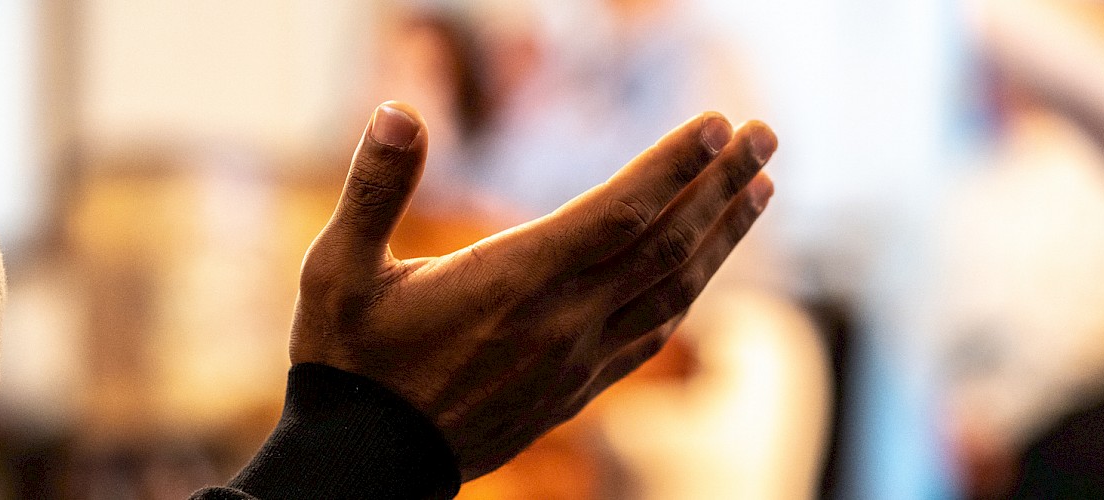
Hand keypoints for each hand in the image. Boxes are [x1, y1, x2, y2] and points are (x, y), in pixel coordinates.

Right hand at [289, 101, 775, 479]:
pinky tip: (707, 266)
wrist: (365, 466)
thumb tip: (398, 110)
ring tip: (761, 188)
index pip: (617, 214)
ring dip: (722, 236)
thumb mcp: (338, 270)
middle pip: (665, 246)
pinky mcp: (578, 389)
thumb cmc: (349, 363)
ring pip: (672, 292)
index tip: (716, 124)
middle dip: (721, 185)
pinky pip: (653, 333)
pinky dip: (690, 291)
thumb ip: (374, 188)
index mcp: (512, 282)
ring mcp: (577, 359)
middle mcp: (561, 321)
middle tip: (765, 134)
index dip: (672, 167)